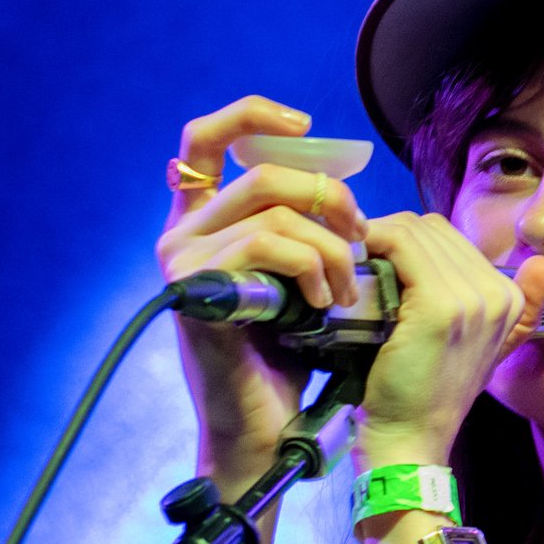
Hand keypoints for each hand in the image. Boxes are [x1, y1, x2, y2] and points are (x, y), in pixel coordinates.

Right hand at [158, 96, 369, 482]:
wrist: (267, 429)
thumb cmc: (288, 357)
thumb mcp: (300, 278)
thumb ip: (303, 228)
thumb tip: (344, 190)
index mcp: (204, 222)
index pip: (205, 139)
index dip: (252, 114)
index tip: (305, 122)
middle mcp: (182, 234)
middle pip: (259, 169)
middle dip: (327, 195)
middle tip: (361, 232)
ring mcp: (183, 262)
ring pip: (270, 207)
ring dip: (327, 244)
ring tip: (346, 287)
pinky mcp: (196, 290)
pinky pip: (264, 244)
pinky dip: (309, 266)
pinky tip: (323, 302)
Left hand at [354, 212, 543, 469]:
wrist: (410, 441)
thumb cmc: (428, 395)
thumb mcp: (483, 350)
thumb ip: (517, 309)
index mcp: (510, 299)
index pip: (449, 236)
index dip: (408, 243)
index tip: (377, 261)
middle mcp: (497, 294)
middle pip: (430, 228)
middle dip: (389, 237)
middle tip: (357, 259)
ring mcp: (472, 299)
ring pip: (413, 232)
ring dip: (375, 240)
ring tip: (354, 264)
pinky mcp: (440, 306)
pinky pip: (399, 247)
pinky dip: (371, 247)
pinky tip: (355, 268)